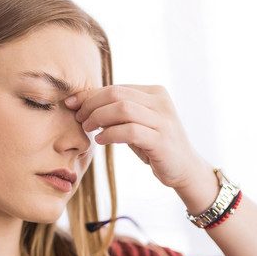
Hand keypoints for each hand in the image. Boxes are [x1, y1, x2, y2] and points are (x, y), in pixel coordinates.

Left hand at [65, 84, 205, 189]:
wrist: (184, 168)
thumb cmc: (155, 145)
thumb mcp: (137, 123)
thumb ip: (117, 111)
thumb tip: (83, 102)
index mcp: (154, 92)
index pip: (116, 87)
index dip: (90, 95)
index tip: (72, 104)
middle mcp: (160, 102)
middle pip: (116, 94)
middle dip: (91, 105)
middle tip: (79, 119)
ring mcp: (163, 121)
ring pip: (122, 108)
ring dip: (99, 117)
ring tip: (88, 128)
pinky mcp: (162, 141)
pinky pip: (130, 131)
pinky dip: (111, 134)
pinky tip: (101, 140)